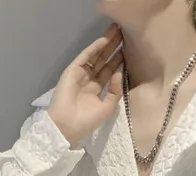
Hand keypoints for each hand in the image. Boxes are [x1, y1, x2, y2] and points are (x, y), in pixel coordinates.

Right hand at [47, 23, 124, 146]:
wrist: (67, 125)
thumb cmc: (87, 120)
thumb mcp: (107, 108)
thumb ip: (115, 91)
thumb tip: (119, 72)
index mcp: (97, 90)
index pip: (109, 71)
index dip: (117, 60)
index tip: (128, 49)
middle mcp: (89, 80)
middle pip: (103, 60)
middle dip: (113, 47)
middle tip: (123, 33)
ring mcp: (81, 74)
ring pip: (95, 55)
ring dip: (105, 43)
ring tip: (116, 30)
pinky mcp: (73, 70)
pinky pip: (85, 57)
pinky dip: (94, 48)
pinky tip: (103, 40)